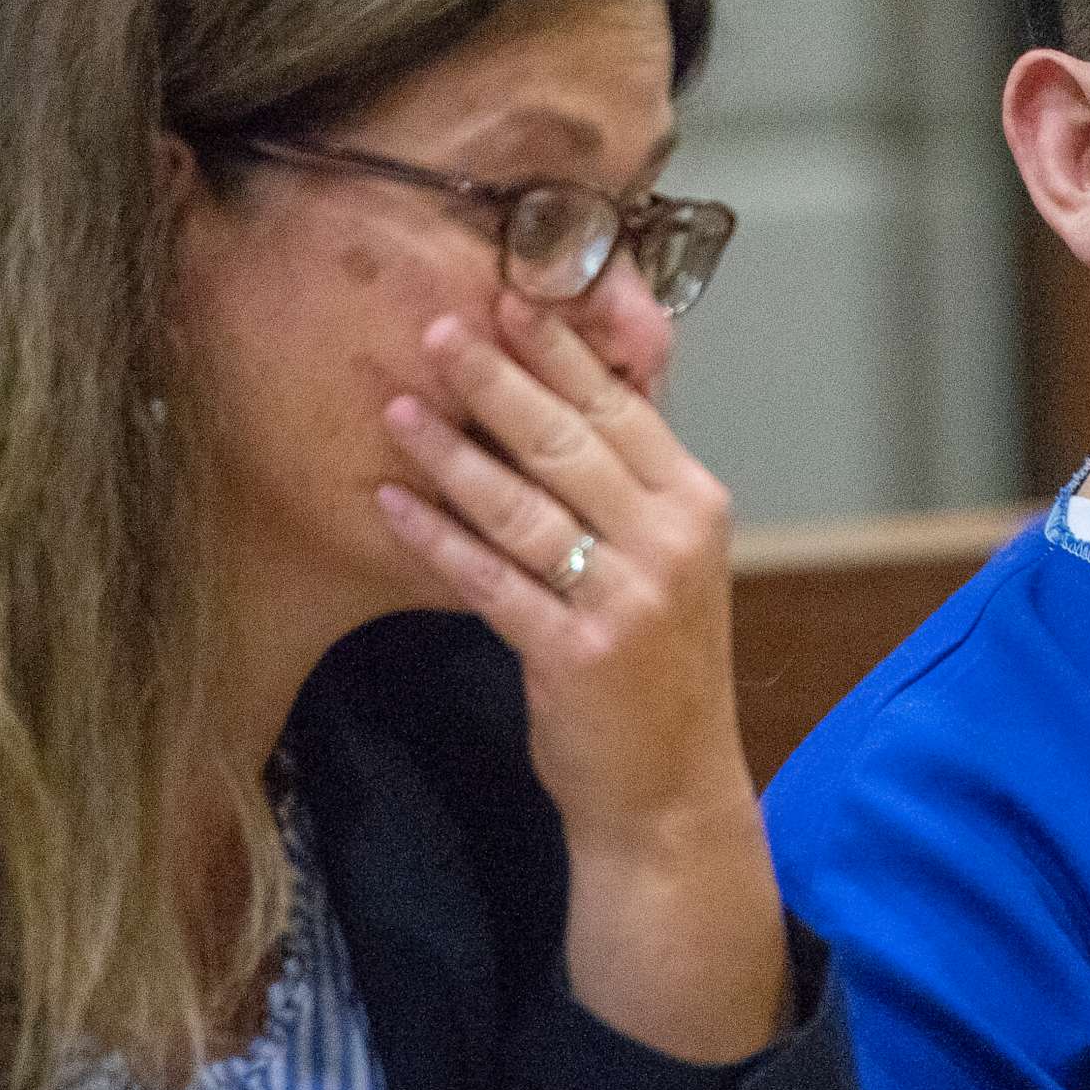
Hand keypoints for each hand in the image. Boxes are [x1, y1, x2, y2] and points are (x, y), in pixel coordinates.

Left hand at [374, 290, 788, 1060]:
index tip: (509, 296)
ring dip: (453, 452)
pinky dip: (437, 539)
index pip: (624, 408)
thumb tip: (577, 393)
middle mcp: (672, 540)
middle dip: (498, 380)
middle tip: (437, 326)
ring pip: (526, 506)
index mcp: (697, 504)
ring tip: (397, 406)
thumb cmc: (658, 673)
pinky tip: (391, 503)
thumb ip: (630, 485)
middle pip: (572, 442)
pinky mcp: (576, 651)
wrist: (670, 793)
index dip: (562, 351)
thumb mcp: (667, 564)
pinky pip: (491, 580)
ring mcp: (628, 597)